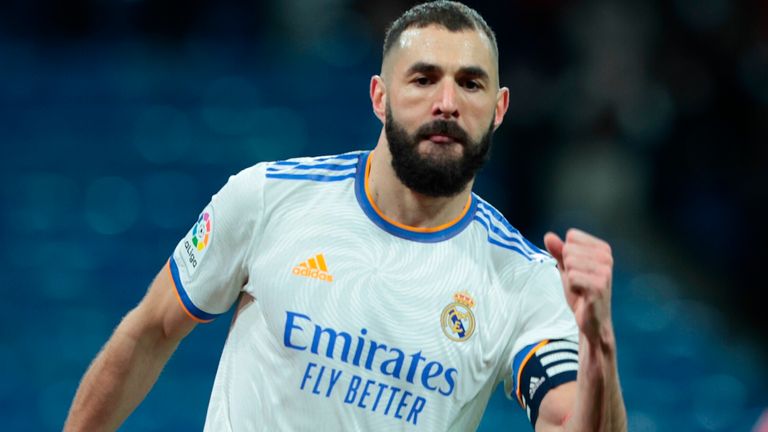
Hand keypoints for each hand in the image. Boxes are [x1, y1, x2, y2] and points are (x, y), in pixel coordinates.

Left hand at [544, 229, 613, 344]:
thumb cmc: (581, 292)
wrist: (592, 320)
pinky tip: (582, 294)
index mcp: (602, 249)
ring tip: (581, 288)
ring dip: (570, 278)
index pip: (571, 237)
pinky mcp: (599, 285)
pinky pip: (572, 276)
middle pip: (569, 249)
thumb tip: (548, 236)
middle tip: (579, 281)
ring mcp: (605, 271)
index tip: (577, 270)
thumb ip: (558, 251)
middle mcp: (607, 257)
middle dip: (568, 267)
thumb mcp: (567, 268)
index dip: (567, 255)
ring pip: (570, 262)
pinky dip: (572, 287)